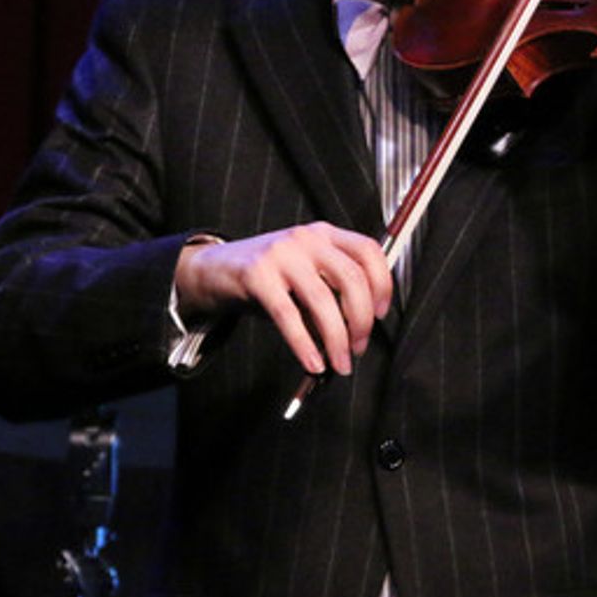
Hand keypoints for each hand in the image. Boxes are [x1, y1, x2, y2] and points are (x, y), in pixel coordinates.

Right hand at [174, 223, 391, 375]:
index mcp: (324, 234)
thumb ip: (332, 295)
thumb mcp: (304, 276)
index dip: (382, 284)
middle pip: (351, 278)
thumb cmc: (267, 277)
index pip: (368, 251)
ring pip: (323, 299)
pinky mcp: (257, 275)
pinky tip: (312, 362)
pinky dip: (304, 344)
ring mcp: (281, 254)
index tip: (380, 314)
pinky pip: (288, 315)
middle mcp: (306, 239)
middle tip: (358, 347)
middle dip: (361, 320)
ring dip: (337, 338)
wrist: (214, 269)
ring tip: (339, 362)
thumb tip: (356, 334)